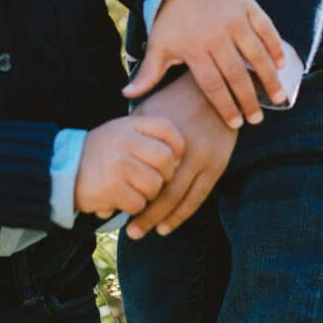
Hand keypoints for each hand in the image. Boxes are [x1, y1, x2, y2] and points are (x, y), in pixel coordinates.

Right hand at [76, 114, 186, 217]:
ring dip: (148, 195)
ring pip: (155, 185)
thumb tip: (179, 158)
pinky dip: (132, 207)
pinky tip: (119, 200)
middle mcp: (124, 141)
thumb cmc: (98, 155)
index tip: (174, 159)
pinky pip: (138, 203)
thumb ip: (145, 138)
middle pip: (165, 160)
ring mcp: (118, 164)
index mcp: (128, 125)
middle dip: (164, 177)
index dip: (177, 146)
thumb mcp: (118, 134)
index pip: (166, 128)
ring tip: (132, 191)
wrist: (60, 172)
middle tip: (152, 181)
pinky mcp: (111, 188)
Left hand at [121, 0, 287, 127]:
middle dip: (248, 100)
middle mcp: (216, 34)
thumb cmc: (173, 20)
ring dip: (269, 78)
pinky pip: (266, 29)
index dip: (225, 107)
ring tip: (278, 98)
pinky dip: (275, 47)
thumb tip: (126, 95)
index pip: (213, 85)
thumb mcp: (159, 44)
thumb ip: (148, 73)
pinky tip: (282, 65)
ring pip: (256, 54)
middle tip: (257, 119)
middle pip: (236, 75)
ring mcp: (235, 19)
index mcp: (194, 48)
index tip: (236, 124)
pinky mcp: (248, 5)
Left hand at [127, 72, 235, 238]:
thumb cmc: (173, 100)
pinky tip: (167, 226)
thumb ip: (130, 132)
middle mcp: (184, 150)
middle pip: (162, 191)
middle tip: (129, 232)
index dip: (127, 192)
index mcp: (163, 137)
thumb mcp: (148, 110)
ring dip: (161, 219)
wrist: (214, 90)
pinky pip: (198, 196)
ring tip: (142, 232)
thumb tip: (104, 159)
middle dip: (144, 215)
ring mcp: (203, 158)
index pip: (142, 171)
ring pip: (179, 198)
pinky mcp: (217, 165)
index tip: (112, 208)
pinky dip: (182, 214)